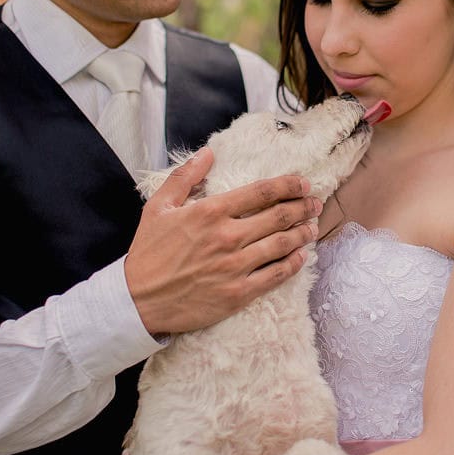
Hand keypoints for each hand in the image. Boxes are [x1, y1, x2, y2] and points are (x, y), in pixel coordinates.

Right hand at [125, 148, 320, 334]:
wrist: (138, 300)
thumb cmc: (148, 252)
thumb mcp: (158, 206)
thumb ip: (185, 177)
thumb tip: (208, 153)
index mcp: (210, 212)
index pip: (261, 192)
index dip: (288, 185)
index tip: (302, 182)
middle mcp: (228, 237)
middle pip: (279, 217)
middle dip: (303, 207)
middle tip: (314, 202)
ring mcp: (235, 267)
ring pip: (282, 245)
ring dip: (302, 233)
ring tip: (313, 226)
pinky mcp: (238, 294)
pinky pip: (275, 276)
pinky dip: (293, 264)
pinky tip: (301, 257)